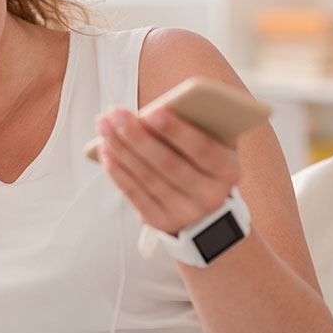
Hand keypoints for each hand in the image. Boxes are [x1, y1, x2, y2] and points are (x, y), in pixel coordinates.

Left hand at [95, 107, 241, 234]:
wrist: (203, 205)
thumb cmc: (201, 160)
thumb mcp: (211, 143)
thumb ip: (195, 126)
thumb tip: (153, 111)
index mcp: (228, 170)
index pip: (203, 149)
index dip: (177, 131)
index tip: (152, 111)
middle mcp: (210, 196)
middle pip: (168, 164)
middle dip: (138, 136)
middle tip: (116, 113)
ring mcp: (185, 212)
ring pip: (147, 177)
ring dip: (121, 149)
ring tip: (104, 126)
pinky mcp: (161, 221)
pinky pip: (134, 194)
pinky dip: (117, 170)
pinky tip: (105, 149)